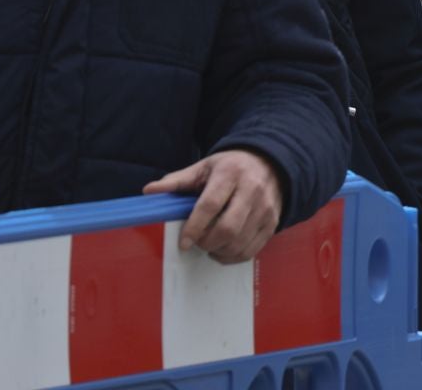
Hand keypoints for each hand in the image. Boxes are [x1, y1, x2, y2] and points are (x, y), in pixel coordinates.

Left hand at [142, 149, 284, 264]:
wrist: (270, 163)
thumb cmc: (230, 168)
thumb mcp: (204, 168)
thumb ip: (177, 181)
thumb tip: (149, 191)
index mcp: (231, 173)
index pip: (210, 205)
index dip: (194, 227)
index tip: (183, 243)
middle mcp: (252, 190)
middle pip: (228, 228)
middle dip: (207, 242)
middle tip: (197, 242)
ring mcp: (266, 208)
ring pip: (239, 242)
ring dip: (218, 251)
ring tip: (209, 244)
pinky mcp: (272, 222)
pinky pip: (251, 249)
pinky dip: (232, 257)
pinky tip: (222, 249)